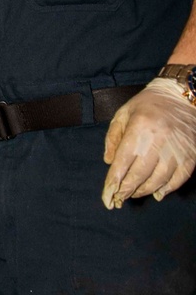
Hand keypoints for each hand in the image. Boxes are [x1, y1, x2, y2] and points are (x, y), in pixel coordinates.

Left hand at [102, 77, 195, 207]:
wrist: (182, 95)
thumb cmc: (148, 104)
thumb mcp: (123, 114)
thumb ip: (113, 138)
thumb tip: (110, 163)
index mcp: (139, 129)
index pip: (122, 163)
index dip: (113, 184)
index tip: (107, 199)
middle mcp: (158, 140)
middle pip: (139, 175)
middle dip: (127, 191)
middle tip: (119, 199)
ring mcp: (177, 148)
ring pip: (159, 179)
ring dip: (145, 191)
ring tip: (135, 194)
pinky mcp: (191, 154)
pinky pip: (179, 178)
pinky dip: (168, 188)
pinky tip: (158, 193)